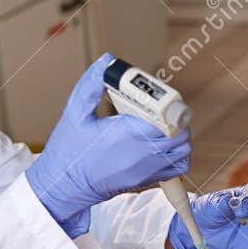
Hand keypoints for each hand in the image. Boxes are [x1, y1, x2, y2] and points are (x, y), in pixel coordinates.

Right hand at [26, 54, 191, 235]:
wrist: (64, 187)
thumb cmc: (67, 151)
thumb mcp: (74, 112)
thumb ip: (91, 85)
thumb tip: (107, 61)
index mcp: (126, 133)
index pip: (166, 117)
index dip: (168, 105)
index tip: (160, 99)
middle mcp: (142, 153)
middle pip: (180, 132)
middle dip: (175, 118)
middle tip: (162, 110)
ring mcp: (147, 169)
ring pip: (183, 150)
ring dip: (179, 135)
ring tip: (163, 127)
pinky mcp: (147, 180)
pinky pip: (177, 167)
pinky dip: (178, 154)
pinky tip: (163, 145)